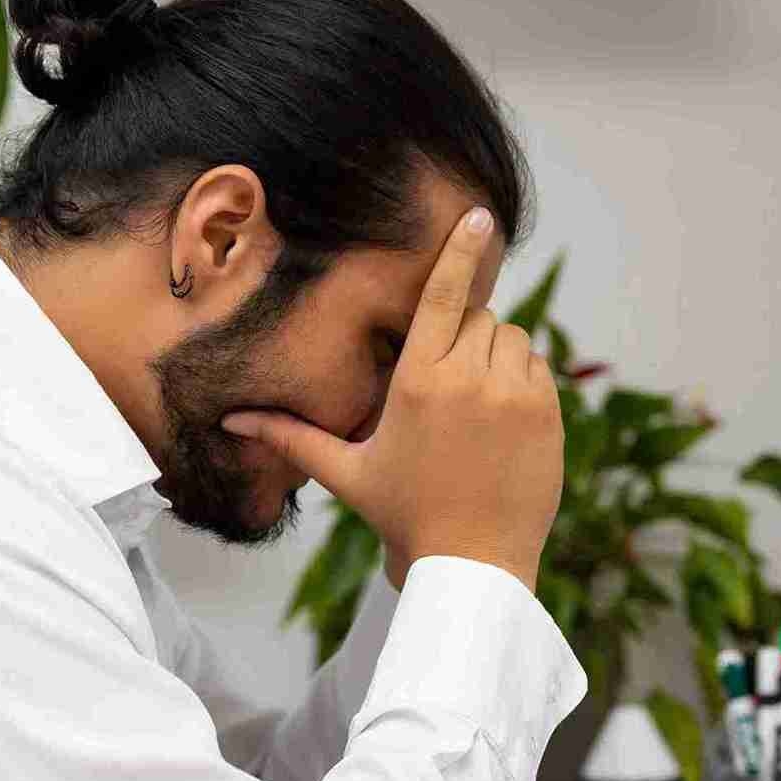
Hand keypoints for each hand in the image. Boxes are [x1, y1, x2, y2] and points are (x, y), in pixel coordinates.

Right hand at [223, 207, 563, 591]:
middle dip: (462, 336)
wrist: (473, 565)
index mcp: (419, 382)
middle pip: (477, 316)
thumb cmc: (404, 516)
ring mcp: (516, 396)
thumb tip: (232, 423)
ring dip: (494, 355)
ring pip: (512, 338)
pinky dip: (521, 380)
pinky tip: (499, 421)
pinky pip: (538, 368)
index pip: (443, 296)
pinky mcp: (548, 415)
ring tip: (472, 406)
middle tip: (446, 387)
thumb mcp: (346, 472)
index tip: (478, 215)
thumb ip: (291, 438)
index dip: (459, 251)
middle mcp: (471, 380)